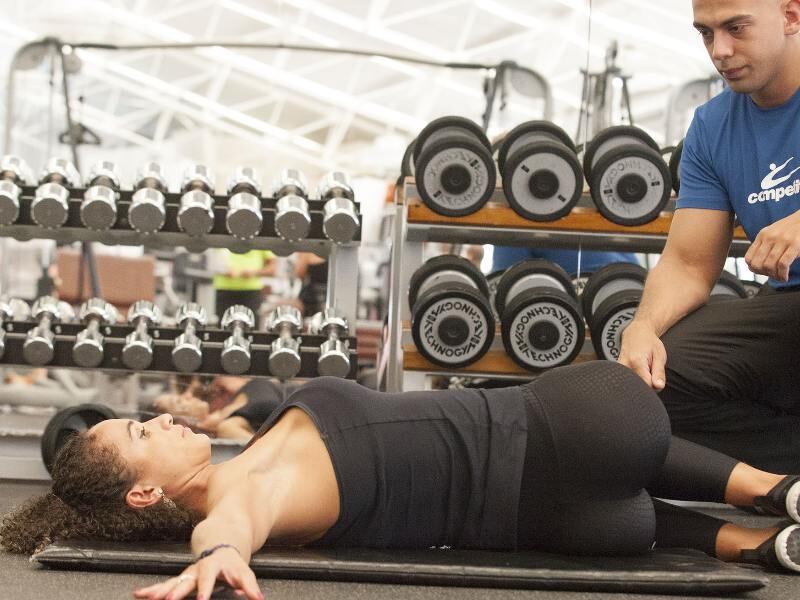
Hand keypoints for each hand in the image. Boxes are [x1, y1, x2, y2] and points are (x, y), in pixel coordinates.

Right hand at [133, 548, 262, 599]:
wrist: (221, 546)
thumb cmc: (233, 564)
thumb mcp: (244, 573)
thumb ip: (250, 587)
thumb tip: (259, 599)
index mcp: (212, 567)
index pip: (209, 578)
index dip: (205, 588)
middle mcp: (196, 570)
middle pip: (185, 581)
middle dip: (175, 592)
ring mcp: (187, 574)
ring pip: (170, 583)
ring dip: (157, 591)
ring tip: (143, 597)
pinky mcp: (180, 580)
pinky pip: (164, 586)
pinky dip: (152, 590)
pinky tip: (139, 594)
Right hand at [617, 321, 666, 389]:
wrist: (636, 333)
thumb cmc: (649, 343)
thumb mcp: (659, 355)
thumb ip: (659, 373)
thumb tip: (659, 387)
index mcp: (636, 362)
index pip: (648, 385)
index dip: (655, 384)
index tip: (657, 375)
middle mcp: (625, 367)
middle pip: (639, 386)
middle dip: (648, 382)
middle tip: (650, 369)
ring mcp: (619, 369)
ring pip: (634, 384)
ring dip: (642, 380)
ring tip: (644, 368)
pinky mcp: (617, 371)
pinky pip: (628, 381)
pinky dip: (636, 378)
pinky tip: (638, 369)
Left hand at [744, 211, 799, 280]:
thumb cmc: (791, 228)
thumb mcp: (773, 233)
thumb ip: (764, 245)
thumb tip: (755, 265)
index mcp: (762, 235)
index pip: (749, 258)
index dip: (753, 269)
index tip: (760, 272)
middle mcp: (770, 237)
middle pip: (757, 263)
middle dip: (763, 274)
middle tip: (771, 275)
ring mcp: (782, 241)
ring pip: (769, 265)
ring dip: (774, 275)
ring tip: (779, 277)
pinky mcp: (795, 245)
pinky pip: (783, 264)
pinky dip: (782, 274)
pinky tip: (785, 276)